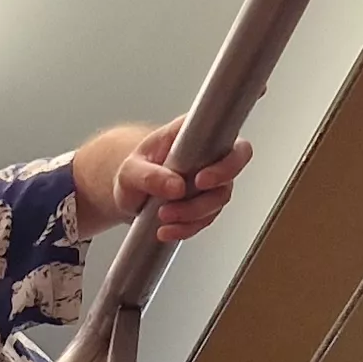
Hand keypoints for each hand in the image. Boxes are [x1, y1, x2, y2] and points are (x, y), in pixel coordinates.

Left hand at [114, 117, 254, 243]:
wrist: (129, 194)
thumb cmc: (134, 171)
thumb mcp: (130, 171)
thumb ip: (149, 176)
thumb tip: (175, 186)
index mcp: (192, 133)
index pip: (227, 134)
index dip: (226, 159)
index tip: (201, 179)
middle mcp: (208, 154)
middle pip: (233, 168)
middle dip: (211, 191)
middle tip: (181, 199)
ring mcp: (211, 180)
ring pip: (218, 199)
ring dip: (192, 214)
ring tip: (163, 215)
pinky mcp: (206, 204)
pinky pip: (205, 219)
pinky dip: (187, 227)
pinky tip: (167, 229)